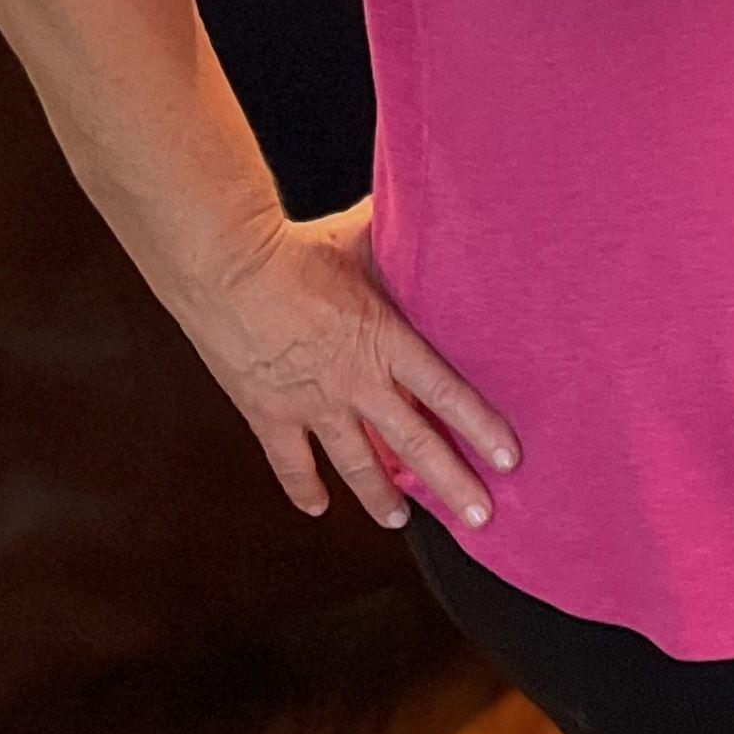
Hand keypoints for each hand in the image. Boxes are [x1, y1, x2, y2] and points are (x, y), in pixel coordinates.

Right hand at [179, 201, 519, 532]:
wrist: (224, 266)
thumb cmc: (295, 247)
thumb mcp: (360, 242)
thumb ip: (398, 243)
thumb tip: (431, 213)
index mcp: (386, 341)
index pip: (448, 393)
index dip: (481, 428)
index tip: (508, 461)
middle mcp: (356, 382)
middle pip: (414, 444)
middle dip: (452, 484)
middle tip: (480, 518)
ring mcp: (312, 404)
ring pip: (357, 464)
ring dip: (382, 497)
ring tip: (401, 521)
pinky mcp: (268, 412)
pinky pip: (291, 463)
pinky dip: (304, 488)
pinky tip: (317, 507)